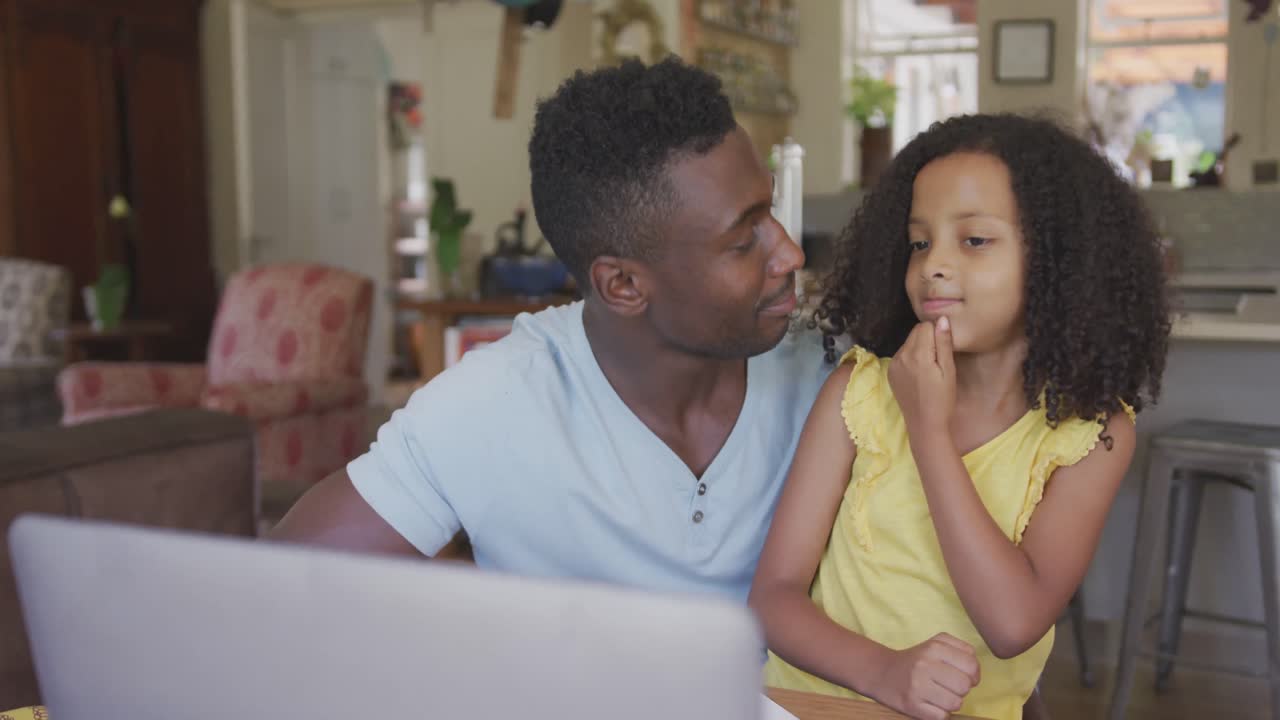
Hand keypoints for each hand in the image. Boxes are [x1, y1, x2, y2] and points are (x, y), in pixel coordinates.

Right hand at [873, 633, 979, 719]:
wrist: (882, 672)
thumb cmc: (917, 659)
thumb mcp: (937, 644)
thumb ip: (962, 650)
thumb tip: (976, 673)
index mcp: (934, 647)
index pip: (971, 665)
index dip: (973, 674)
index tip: (964, 676)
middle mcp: (925, 665)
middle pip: (965, 686)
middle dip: (962, 689)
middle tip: (949, 686)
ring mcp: (917, 686)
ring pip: (956, 703)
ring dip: (951, 702)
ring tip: (939, 695)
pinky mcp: (912, 705)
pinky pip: (942, 716)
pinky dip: (940, 713)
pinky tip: (931, 704)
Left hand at [889, 318, 955, 435]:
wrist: (925, 425)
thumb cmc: (943, 399)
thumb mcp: (949, 370)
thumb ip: (944, 343)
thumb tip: (942, 319)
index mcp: (917, 354)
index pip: (926, 326)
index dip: (938, 333)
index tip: (944, 348)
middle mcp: (901, 355)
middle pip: (915, 332)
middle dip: (928, 339)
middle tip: (938, 359)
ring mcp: (893, 364)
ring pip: (908, 343)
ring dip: (919, 348)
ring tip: (930, 368)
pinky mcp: (891, 372)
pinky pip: (902, 355)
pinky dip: (911, 358)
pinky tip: (919, 374)